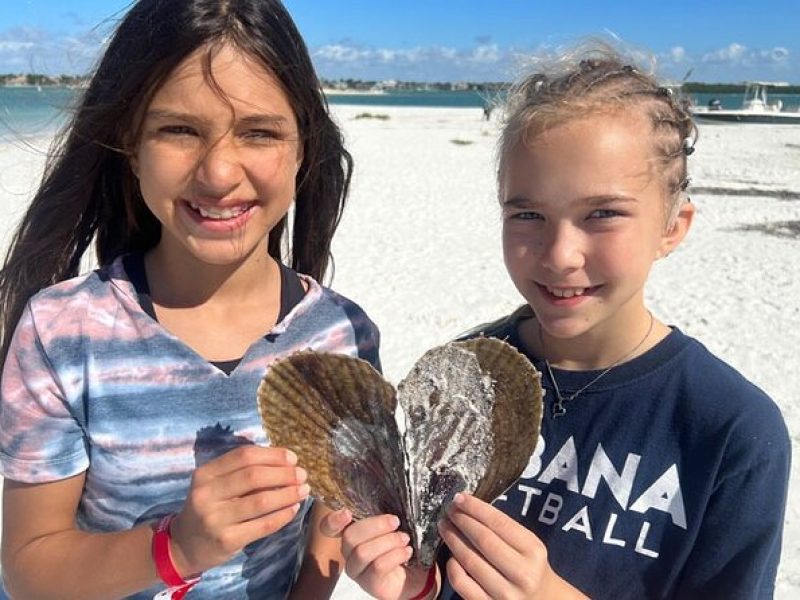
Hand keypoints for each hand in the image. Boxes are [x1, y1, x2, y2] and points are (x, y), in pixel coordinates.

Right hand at [169, 445, 308, 575]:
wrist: (185, 546)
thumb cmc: (210, 507)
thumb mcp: (215, 485)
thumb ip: (242, 472)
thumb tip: (284, 462)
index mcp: (205, 474)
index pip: (243, 456)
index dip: (272, 455)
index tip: (292, 458)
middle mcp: (206, 495)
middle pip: (254, 476)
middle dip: (284, 474)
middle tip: (302, 475)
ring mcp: (215, 519)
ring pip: (261, 501)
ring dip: (288, 494)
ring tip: (303, 490)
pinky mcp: (226, 541)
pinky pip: (263, 525)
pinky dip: (283, 515)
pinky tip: (293, 509)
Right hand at [320, 510, 435, 599]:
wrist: (415, 574)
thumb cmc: (400, 544)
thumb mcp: (393, 525)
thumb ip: (386, 514)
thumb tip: (395, 495)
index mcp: (351, 532)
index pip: (329, 527)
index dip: (333, 520)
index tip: (347, 513)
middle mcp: (349, 552)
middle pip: (350, 536)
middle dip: (376, 525)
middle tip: (395, 521)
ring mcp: (357, 569)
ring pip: (362, 552)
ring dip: (388, 542)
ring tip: (404, 539)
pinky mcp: (369, 584)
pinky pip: (378, 567)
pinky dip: (395, 555)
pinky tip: (407, 552)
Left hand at [439, 493, 579, 599]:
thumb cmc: (530, 567)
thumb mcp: (528, 546)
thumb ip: (504, 529)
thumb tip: (468, 507)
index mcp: (533, 551)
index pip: (499, 523)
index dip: (475, 508)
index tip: (459, 497)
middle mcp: (522, 574)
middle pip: (483, 539)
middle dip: (461, 520)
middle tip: (449, 509)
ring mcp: (506, 594)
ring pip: (470, 560)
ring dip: (453, 539)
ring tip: (445, 527)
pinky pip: (462, 583)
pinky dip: (453, 566)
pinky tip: (452, 555)